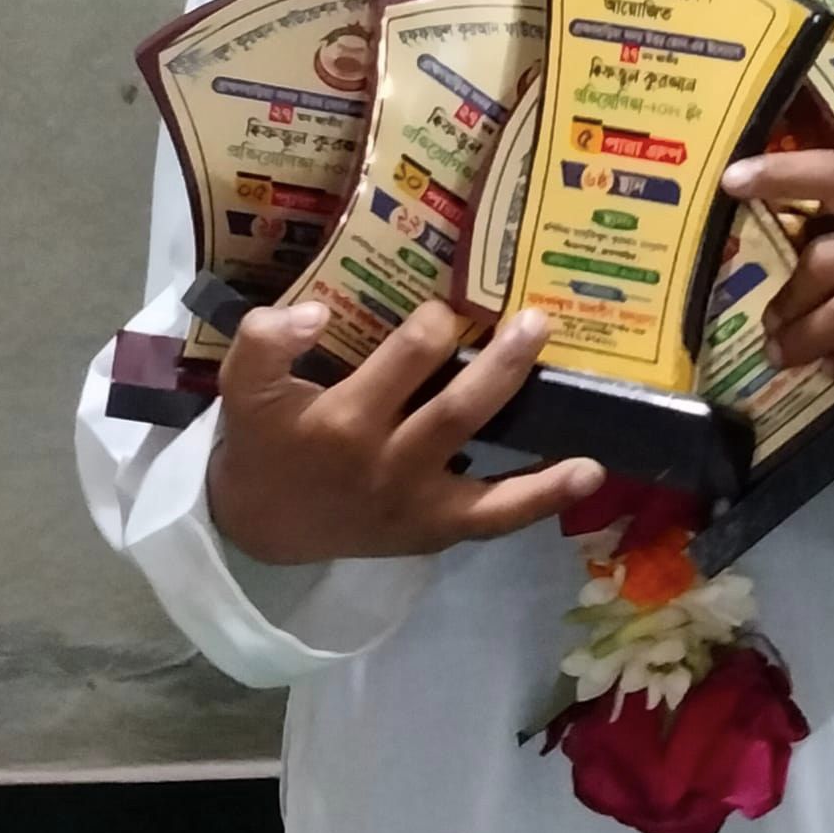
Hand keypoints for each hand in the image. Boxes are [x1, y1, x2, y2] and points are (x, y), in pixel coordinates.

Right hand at [207, 298, 605, 564]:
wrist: (260, 526)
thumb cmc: (264, 440)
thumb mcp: (242, 387)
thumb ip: (265, 342)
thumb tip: (315, 311)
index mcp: (343, 422)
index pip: (403, 364)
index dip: (434, 327)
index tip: (450, 303)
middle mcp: (387, 466)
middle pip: (455, 412)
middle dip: (500, 364)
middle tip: (536, 319)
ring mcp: (417, 503)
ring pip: (484, 466)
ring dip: (530, 420)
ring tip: (572, 384)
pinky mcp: (436, 530)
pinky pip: (496, 516)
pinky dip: (544, 497)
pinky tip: (591, 472)